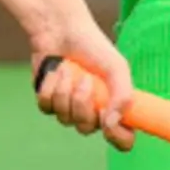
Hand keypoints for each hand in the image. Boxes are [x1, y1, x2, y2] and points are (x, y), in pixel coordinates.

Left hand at [30, 11, 135, 149]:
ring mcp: (68, 108)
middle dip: (83, 103)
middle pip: (86, 129)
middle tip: (86, 79)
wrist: (61, 29)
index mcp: (114, 107)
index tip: (108, 122)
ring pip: (64, 119)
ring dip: (66, 91)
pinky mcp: (48, 100)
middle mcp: (92, 112)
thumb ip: (122, 95)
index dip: (117, 138)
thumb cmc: (93, 46)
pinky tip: (56, 70)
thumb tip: (112, 122)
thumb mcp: (117, 67)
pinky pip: (47, 106)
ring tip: (69, 69)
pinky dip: (51, 86)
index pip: (123, 140)